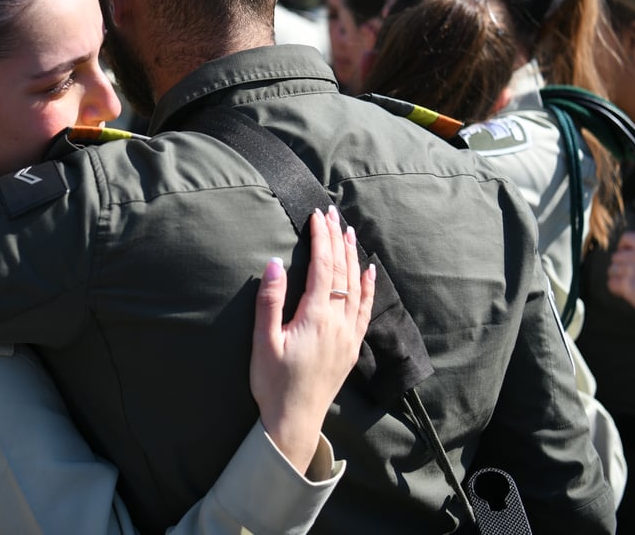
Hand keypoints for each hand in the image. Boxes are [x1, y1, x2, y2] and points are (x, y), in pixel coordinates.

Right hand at [250, 206, 375, 472]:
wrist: (295, 421)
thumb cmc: (273, 382)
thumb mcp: (263, 342)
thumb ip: (270, 302)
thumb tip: (273, 262)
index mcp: (316, 317)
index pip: (322, 267)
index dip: (321, 239)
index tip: (317, 215)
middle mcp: (339, 322)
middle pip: (342, 271)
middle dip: (337, 240)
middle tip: (332, 213)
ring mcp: (349, 334)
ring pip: (357, 286)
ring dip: (353, 257)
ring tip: (349, 232)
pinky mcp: (352, 346)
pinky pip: (366, 309)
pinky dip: (369, 287)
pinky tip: (370, 271)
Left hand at [606, 230, 634, 312]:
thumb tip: (624, 247)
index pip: (627, 237)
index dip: (623, 246)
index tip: (624, 254)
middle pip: (616, 256)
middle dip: (620, 266)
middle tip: (631, 275)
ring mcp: (632, 270)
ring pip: (612, 270)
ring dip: (617, 277)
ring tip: (630, 283)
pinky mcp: (626, 284)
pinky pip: (611, 283)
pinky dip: (616, 289)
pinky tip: (627, 291)